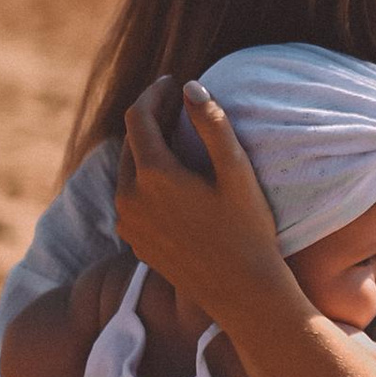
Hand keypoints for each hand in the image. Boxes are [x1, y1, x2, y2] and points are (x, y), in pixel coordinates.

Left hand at [113, 77, 284, 326]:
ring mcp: (127, 221)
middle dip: (151, 118)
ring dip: (147, 148)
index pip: (139, 116)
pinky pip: (130, 196)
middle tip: (178, 106)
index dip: (155, 93)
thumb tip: (190, 87)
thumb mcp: (237, 172)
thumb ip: (213, 124)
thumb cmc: (248, 230)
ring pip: (127, 169)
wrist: (241, 293)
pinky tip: (174, 179)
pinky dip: (145, 178)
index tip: (173, 83)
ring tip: (177, 138)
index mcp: (154, 175)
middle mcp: (129, 197)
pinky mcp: (132, 239)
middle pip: (131, 141)